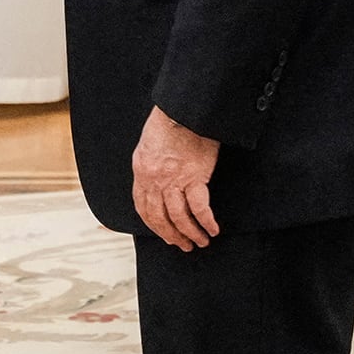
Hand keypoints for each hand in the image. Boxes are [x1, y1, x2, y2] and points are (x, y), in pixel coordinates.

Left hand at [132, 105, 220, 251]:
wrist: (184, 109)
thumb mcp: (149, 144)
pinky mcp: (195, 177)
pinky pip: (199, 208)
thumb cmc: (170, 120)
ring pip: (179, 217)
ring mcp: (174, 180)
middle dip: (171, 235)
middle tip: (181, 245)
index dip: (153, 224)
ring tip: (199, 242)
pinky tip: (212, 229)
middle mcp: (154, 179)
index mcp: (141, 171)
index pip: (143, 206)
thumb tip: (157, 180)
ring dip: (190, 233)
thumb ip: (151, 166)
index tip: (163, 233)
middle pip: (160, 217)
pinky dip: (206, 222)